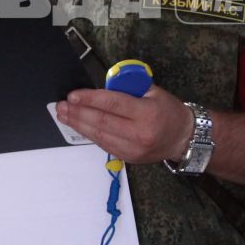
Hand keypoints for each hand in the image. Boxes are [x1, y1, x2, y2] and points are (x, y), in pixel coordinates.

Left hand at [56, 85, 193, 165]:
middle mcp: (139, 133)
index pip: (113, 103)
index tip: (73, 95)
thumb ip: (129, 88)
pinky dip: (89, 134)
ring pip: (99, 135)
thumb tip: (101, 87)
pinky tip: (79, 126)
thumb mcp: (153, 92)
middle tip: (61, 105)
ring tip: (64, 115)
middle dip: (78, 113)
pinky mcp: (128, 157)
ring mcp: (132, 149)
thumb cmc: (168, 111)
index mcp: (146, 113)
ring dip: (78, 124)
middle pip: (102, 121)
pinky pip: (104, 144)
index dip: (90, 99)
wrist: (183, 138)